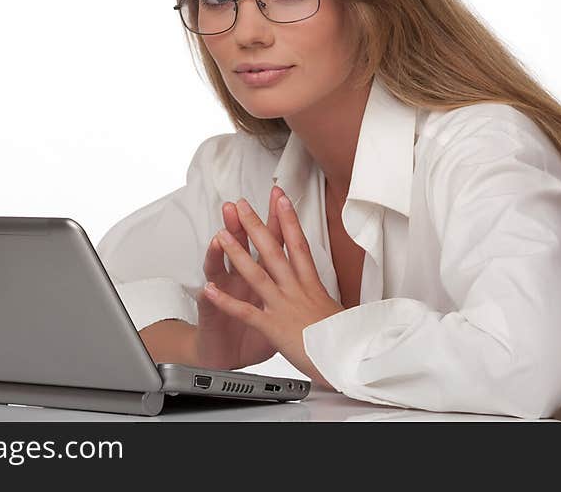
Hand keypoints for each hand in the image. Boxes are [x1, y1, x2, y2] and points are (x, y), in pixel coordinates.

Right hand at [194, 186, 286, 369]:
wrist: (222, 355)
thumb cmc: (251, 334)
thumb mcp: (278, 310)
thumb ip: (288, 290)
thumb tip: (313, 277)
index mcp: (263, 276)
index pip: (272, 242)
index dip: (277, 221)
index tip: (280, 198)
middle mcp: (243, 280)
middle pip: (244, 247)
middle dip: (243, 227)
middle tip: (240, 206)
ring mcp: (227, 296)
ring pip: (225, 270)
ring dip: (223, 253)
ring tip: (220, 237)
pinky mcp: (216, 316)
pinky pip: (216, 308)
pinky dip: (214, 298)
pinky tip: (209, 286)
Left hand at [203, 187, 345, 389]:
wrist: (351, 361)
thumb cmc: (347, 342)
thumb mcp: (340, 314)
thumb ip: (327, 302)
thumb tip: (330, 298)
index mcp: (312, 286)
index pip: (299, 244)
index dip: (288, 219)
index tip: (281, 199)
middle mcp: (297, 291)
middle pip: (274, 251)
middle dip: (256, 226)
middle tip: (241, 205)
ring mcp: (284, 307)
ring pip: (256, 274)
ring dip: (237, 253)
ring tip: (221, 234)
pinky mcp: (273, 328)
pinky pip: (245, 312)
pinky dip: (225, 301)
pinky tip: (209, 290)